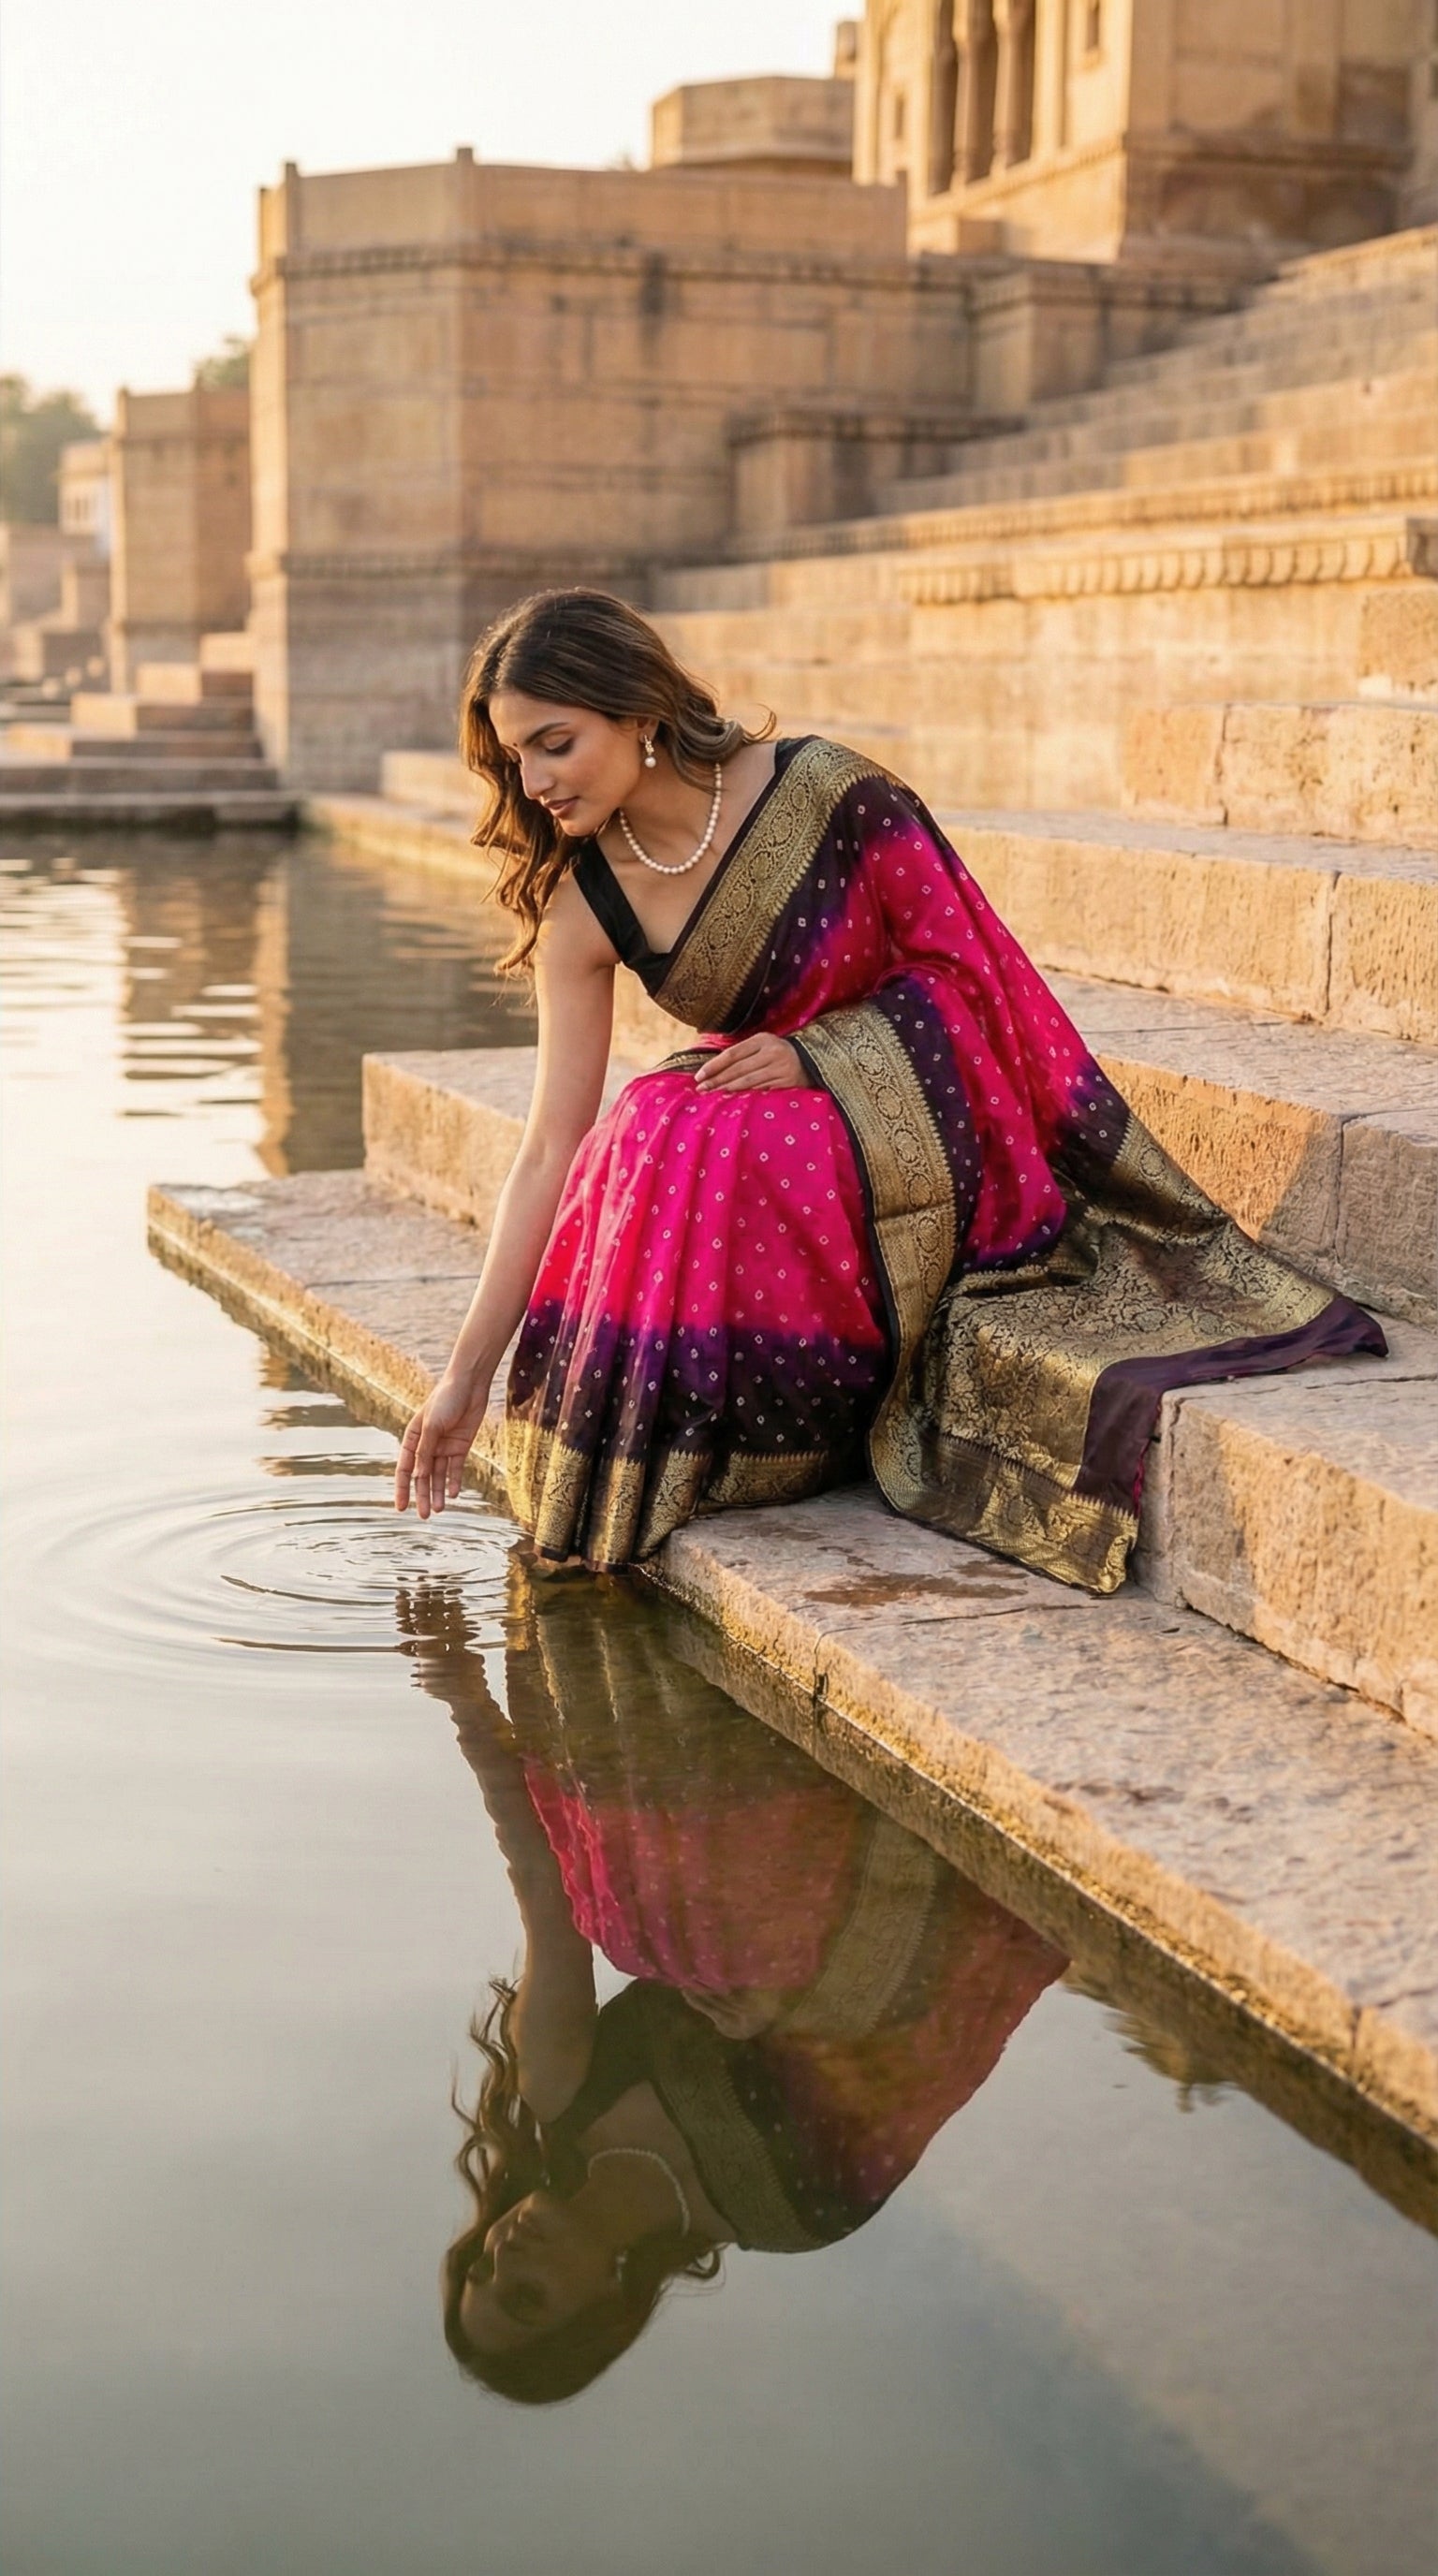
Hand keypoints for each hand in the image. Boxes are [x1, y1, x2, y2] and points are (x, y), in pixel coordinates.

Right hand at [394, 1368, 491, 1517]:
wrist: (470, 1384)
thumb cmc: (445, 1399)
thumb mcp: (432, 1426)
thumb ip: (425, 1451)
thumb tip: (419, 1476)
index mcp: (412, 1438)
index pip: (404, 1469)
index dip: (402, 1489)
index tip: (400, 1508)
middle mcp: (427, 1445)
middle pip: (422, 1476)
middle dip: (422, 1496)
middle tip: (423, 1516)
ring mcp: (444, 1447)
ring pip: (439, 1476)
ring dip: (438, 1492)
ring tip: (439, 1510)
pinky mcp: (461, 1447)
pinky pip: (455, 1469)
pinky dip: (454, 1481)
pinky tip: (453, 1494)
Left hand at [692, 1033, 803, 1093]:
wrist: (811, 1060)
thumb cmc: (778, 1052)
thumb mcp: (762, 1044)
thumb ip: (742, 1052)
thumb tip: (714, 1067)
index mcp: (762, 1040)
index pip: (732, 1054)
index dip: (714, 1065)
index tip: (699, 1075)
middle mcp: (771, 1053)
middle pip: (738, 1069)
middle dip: (718, 1080)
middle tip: (702, 1089)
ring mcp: (780, 1068)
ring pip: (749, 1081)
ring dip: (729, 1089)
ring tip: (713, 1095)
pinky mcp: (787, 1082)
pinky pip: (762, 1090)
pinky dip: (746, 1095)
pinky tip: (733, 1099)